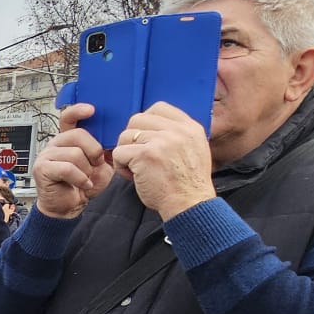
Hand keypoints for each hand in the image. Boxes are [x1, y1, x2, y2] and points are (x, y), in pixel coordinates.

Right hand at [34, 105, 115, 219]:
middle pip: (78, 135)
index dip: (78, 111)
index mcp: (68, 139)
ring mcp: (47, 155)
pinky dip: (80, 178)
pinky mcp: (42, 169)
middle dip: (94, 151)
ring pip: (74, 153)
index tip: (92, 110)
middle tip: (96, 165)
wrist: (69, 206)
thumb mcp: (101, 165)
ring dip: (87, 170)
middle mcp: (56, 144)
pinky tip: (83, 184)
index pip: (69, 118)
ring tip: (86, 179)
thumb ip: (105, 150)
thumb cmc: (83, 185)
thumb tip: (115, 137)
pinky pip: (67, 168)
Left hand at [111, 101, 215, 219]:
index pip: (158, 108)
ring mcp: (161, 141)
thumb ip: (176, 135)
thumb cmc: (187, 183)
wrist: (190, 204)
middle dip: (131, 139)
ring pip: (125, 136)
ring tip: (136, 170)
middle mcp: (177, 130)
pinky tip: (133, 177)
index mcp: (190, 127)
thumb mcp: (194, 150)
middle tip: (137, 157)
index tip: (145, 140)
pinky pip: (119, 152)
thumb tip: (148, 125)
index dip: (145, 123)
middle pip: (137, 120)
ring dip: (125, 154)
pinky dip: (120, 166)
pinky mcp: (145, 155)